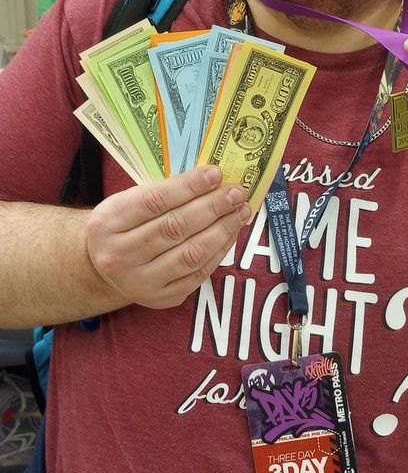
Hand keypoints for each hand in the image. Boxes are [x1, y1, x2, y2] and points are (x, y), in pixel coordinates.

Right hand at [87, 166, 250, 308]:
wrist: (102, 270)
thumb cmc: (122, 228)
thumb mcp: (126, 203)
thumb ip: (161, 193)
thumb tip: (210, 180)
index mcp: (107, 223)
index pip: (154, 201)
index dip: (189, 186)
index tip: (215, 174)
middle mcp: (119, 255)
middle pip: (175, 227)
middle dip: (212, 207)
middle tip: (236, 193)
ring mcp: (139, 281)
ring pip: (190, 254)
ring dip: (222, 230)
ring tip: (240, 212)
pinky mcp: (160, 298)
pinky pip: (198, 274)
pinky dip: (218, 251)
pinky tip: (230, 234)